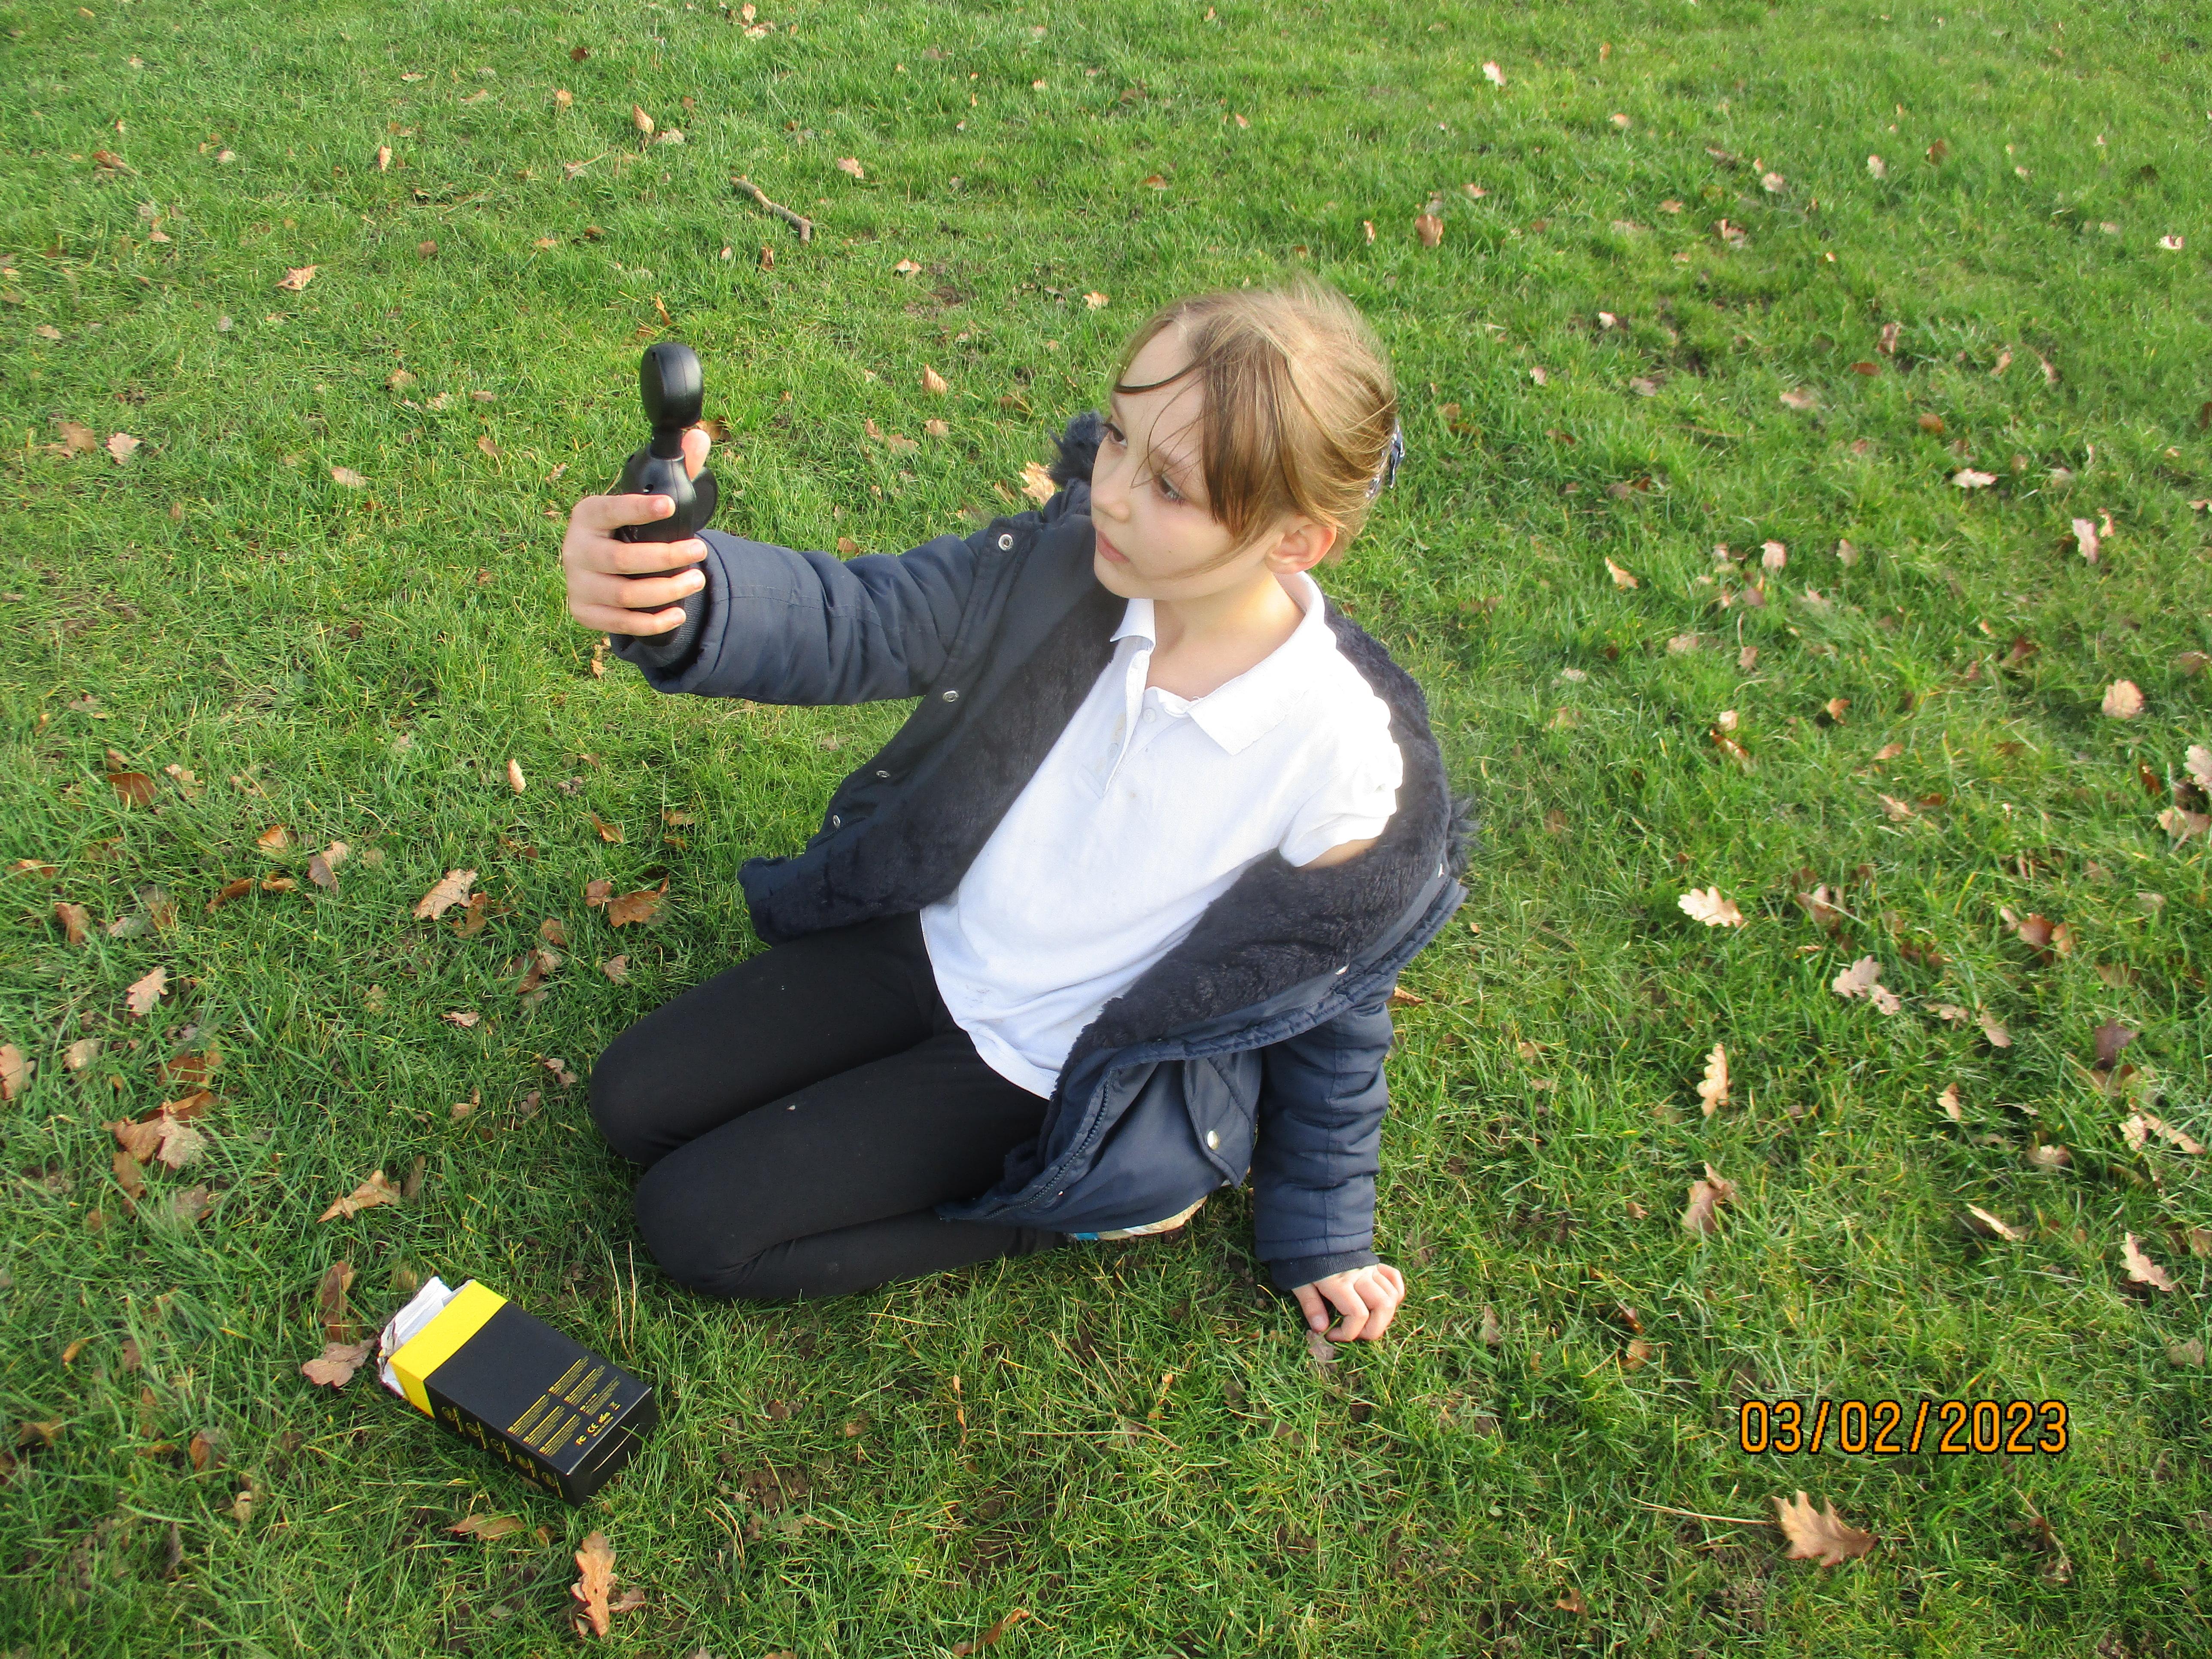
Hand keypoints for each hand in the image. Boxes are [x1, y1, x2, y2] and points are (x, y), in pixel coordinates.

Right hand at [560, 425, 714, 635]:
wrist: (600, 568)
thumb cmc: (628, 528)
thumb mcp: (647, 501)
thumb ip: (674, 471)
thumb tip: (698, 438)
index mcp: (587, 514)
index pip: (611, 509)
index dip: (638, 508)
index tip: (669, 504)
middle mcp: (575, 549)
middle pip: (621, 559)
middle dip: (666, 557)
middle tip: (699, 550)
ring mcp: (577, 583)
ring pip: (624, 594)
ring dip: (666, 590)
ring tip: (696, 579)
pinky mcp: (585, 612)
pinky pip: (620, 623)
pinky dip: (652, 621)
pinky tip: (678, 613)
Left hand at [1290, 1262, 1405, 1342]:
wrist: (1311, 1232)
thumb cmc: (1302, 1259)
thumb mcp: (1299, 1282)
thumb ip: (1311, 1305)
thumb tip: (1321, 1329)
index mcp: (1339, 1282)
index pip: (1358, 1314)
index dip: (1348, 1333)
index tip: (1332, 1335)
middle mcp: (1359, 1275)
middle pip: (1383, 1307)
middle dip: (1373, 1330)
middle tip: (1355, 1333)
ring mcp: (1369, 1268)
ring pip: (1392, 1296)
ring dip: (1384, 1316)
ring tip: (1366, 1322)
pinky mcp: (1375, 1263)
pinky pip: (1394, 1278)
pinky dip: (1395, 1293)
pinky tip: (1381, 1302)